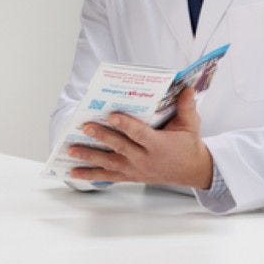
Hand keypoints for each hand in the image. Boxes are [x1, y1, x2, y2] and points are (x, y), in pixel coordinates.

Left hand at [66, 88, 213, 189]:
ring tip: (71, 149)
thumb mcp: (191, 125)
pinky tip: (73, 171)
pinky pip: (108, 176)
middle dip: (102, 137)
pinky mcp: (130, 176)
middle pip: (120, 147)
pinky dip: (90, 175)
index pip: (139, 134)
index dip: (125, 125)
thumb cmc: (188, 145)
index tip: (111, 115)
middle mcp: (145, 159)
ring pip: (109, 163)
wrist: (192, 171)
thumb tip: (188, 87)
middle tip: (85, 127)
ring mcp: (136, 170)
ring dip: (89, 156)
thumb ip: (187, 107)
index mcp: (159, 145)